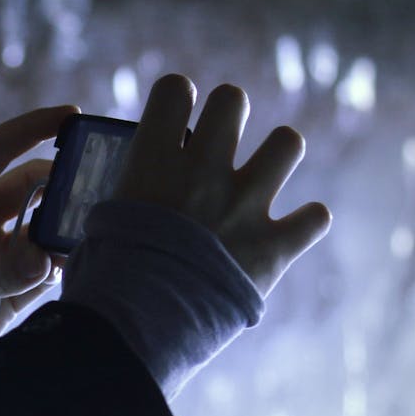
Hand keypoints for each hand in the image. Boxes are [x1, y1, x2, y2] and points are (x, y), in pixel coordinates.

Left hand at [0, 105, 78, 345]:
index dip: (31, 129)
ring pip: (43, 228)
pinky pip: (45, 270)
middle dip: (63, 181)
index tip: (72, 113)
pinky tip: (90, 267)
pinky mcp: (6, 292)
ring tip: (101, 229)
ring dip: (68, 227)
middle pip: (28, 187)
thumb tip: (45, 258)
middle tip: (103, 183)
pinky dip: (67, 266)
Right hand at [115, 74, 331, 297]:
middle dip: (228, 114)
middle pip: (233, 101)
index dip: (176, 97)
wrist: (138, 326)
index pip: (174, 90)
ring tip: (263, 172)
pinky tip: (291, 228)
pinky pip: (314, 218)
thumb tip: (135, 191)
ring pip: (287, 143)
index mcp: (154, 159)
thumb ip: (129, 195)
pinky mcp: (274, 246)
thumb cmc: (106, 277)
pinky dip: (304, 222)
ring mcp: (245, 204)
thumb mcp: (100, 221)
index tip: (176, 113)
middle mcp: (204, 170)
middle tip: (220, 138)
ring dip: (277, 154)